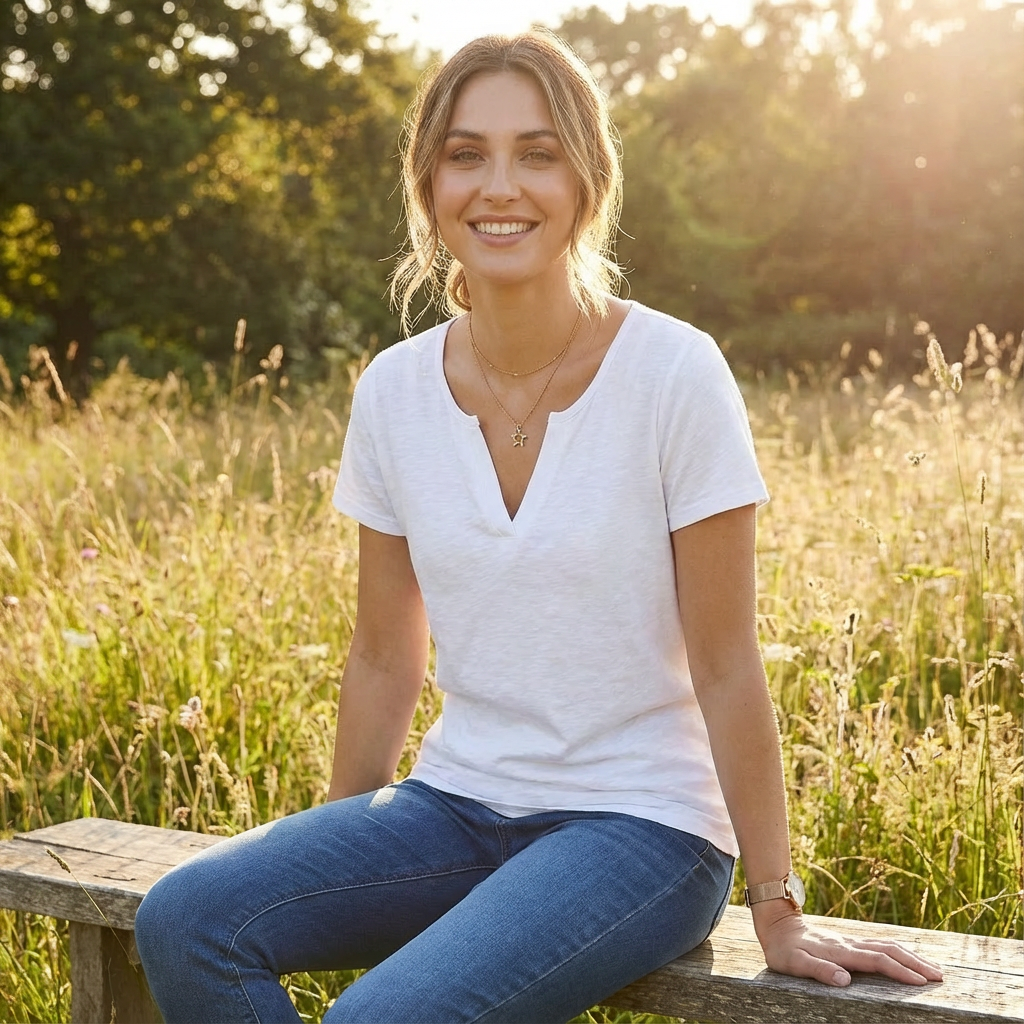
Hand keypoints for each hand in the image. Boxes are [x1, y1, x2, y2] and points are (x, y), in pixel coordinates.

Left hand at [753, 903, 944, 987]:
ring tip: (933, 968)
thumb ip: (818, 970)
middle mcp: (850, 944)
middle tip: (940, 977)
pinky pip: (880, 945)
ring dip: (912, 956)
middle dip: (916, 963)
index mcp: (841, 952)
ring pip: (888, 945)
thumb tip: (844, 980)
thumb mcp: (794, 963)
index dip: (900, 971)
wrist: (777, 924)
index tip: (921, 982)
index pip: (877, 961)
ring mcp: (851, 941)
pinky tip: (907, 957)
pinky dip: (899, 951)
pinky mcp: (850, 941)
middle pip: (890, 951)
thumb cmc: (784, 949)